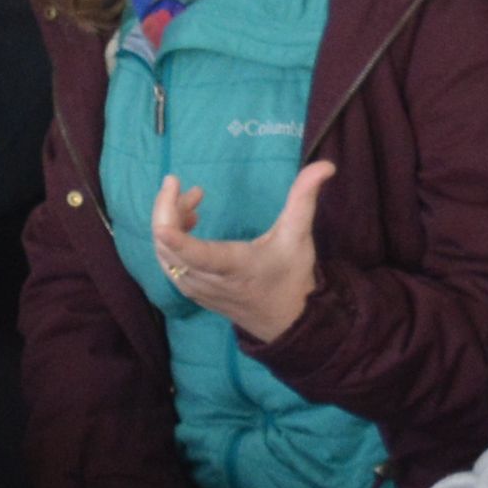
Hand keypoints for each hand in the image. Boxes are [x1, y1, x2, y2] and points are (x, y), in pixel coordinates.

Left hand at [148, 165, 332, 340]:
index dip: (176, 239)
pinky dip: (169, 239)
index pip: (197, 256)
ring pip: (163, 255)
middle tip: (181, 184)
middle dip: (166, 211)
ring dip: (168, 221)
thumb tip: (326, 165)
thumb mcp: (299, 236)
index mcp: (234, 267)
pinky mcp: (191, 290)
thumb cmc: (292, 277)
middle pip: (168, 249)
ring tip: (191, 199)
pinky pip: (168, 262)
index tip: (162, 222)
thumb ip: (304, 197)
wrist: (286, 321)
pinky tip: (189, 221)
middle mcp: (208, 281)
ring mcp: (196, 288)